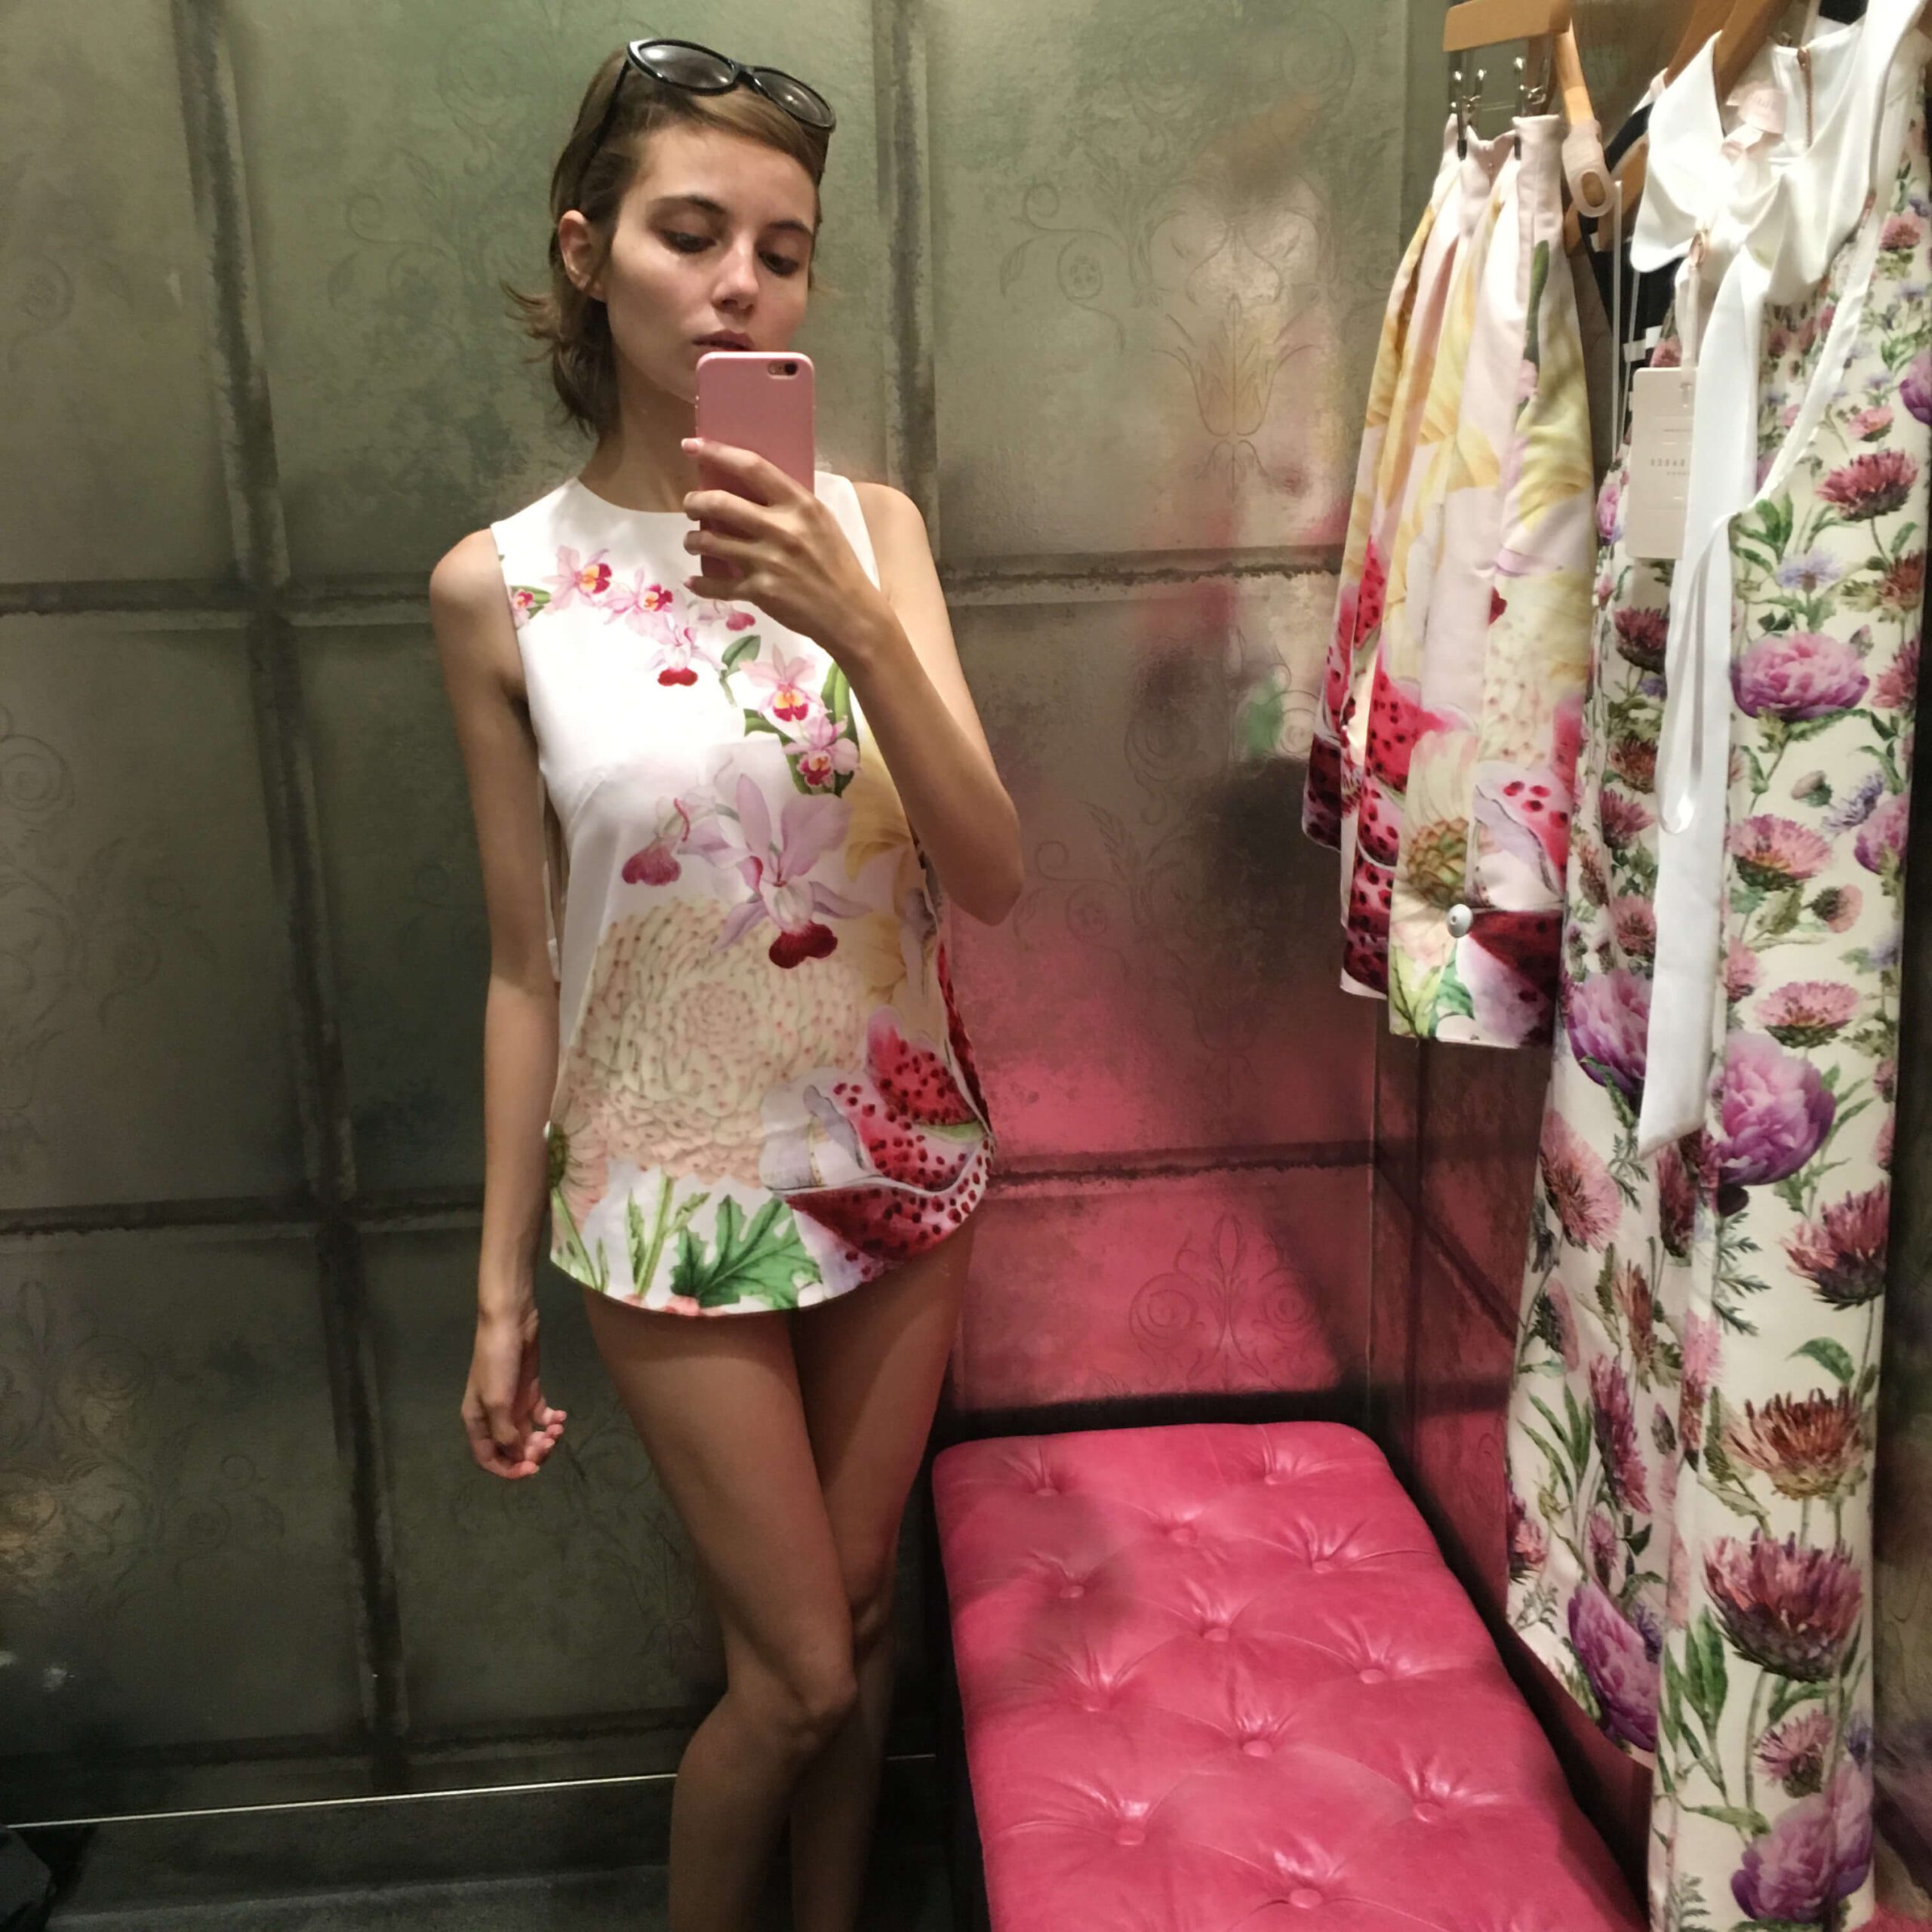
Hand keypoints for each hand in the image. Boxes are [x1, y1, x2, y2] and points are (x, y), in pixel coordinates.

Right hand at [462, 1303, 565, 1479]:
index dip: (509, 1470)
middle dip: (532, 1452)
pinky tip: (562, 1416)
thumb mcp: (497, 1401)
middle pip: (513, 1449)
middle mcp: (493, 1417)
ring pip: (529, 1435)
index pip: (489, 1459)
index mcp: (478, 1422)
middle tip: (550, 1442)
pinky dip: (552, 1421)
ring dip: (545, 1438)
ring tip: (558, 1428)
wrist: (510, 1323)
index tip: (531, 1469)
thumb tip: (517, 1455)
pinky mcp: (529, 1392)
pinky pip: (541, 1416)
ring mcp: (512, 1404)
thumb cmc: (497, 1362)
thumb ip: (505, 1433)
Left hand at [680, 438, 888, 653]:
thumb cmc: (838, 565)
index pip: (751, 467)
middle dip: (694, 501)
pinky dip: (700, 584)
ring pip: (709, 541)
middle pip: (720, 502)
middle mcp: (781, 529)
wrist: (850, 614)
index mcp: (800, 505)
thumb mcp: (821, 523)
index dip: (717, 452)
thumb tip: (748, 490)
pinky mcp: (760, 591)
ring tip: (693, 541)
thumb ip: (789, 505)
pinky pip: (717, 585)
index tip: (692, 446)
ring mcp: (767, 561)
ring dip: (692, 540)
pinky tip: (694, 582)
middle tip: (690, 505)